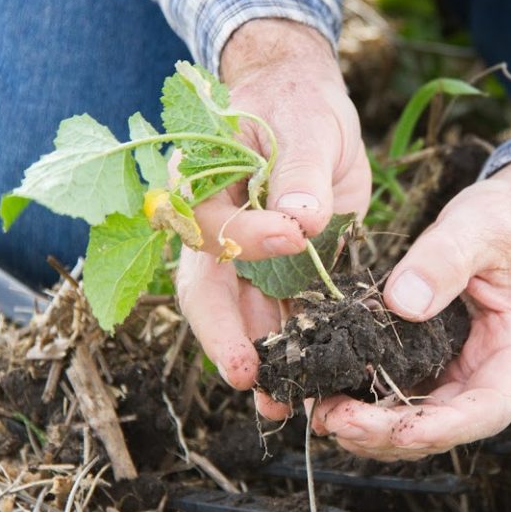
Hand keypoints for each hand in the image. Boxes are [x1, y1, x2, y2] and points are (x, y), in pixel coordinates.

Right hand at [175, 20, 370, 411]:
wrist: (306, 106)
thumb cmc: (296, 105)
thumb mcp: (304, 124)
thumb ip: (300, 170)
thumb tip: (301, 219)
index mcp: (200, 191)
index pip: (213, 227)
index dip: (251, 237)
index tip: (295, 234)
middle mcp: (214, 234)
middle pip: (209, 294)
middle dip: (228, 339)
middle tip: (251, 378)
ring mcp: (247, 259)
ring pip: (243, 317)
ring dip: (261, 359)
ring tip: (280, 405)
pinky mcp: (283, 272)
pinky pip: (281, 315)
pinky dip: (294, 347)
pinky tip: (310, 380)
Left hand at [311, 161, 510, 460]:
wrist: (506, 214)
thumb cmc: (505, 222)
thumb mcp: (478, 229)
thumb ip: (444, 261)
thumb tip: (402, 303)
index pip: (490, 407)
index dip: (446, 428)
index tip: (400, 431)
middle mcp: (487, 370)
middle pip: (444, 423)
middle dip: (389, 432)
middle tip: (337, 420)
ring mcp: (456, 369)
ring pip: (415, 418)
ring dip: (370, 426)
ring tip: (323, 412)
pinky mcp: (427, 359)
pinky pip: (397, 391)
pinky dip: (364, 400)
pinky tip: (328, 391)